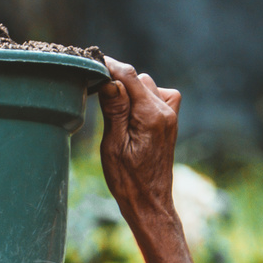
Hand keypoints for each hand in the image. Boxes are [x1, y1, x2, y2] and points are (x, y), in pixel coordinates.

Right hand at [98, 55, 182, 234]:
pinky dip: (143, 97)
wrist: (150, 201)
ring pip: (148, 85)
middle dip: (118, 82)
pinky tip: (131, 113)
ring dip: (130, 91)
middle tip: (95, 94)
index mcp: (151, 116)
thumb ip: (114, 111)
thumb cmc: (127, 179)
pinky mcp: (170, 121)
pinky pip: (157, 95)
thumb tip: (110, 82)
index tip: (91, 61)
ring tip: (113, 110)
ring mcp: (171, 115)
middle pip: (139, 79)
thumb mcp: (112, 146)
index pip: (129, 77)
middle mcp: (165, 111)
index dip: (109, 66)